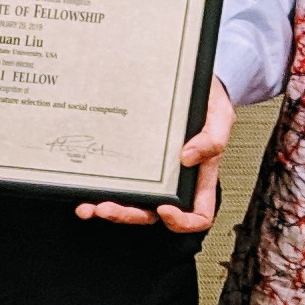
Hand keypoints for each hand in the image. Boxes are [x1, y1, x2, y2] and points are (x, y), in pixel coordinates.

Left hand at [77, 78, 232, 232]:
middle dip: (127, 215)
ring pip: (131, 202)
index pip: (198, 215)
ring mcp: (151, 174)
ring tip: (88, 206)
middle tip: (106, 208)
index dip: (182, 221)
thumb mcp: (220, 116)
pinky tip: (84, 188)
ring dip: (108, 209)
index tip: (165, 208)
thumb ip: (213, 139)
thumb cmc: (209, 103)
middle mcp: (173, 182)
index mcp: (198, 178)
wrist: (189, 83)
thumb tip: (188, 156)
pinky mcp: (133, 161)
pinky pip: (116, 181)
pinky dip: (99, 188)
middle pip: (153, 214)